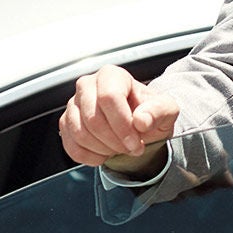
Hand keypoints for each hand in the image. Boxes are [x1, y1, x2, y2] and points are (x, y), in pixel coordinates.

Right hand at [60, 64, 179, 169]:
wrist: (139, 125)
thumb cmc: (150, 113)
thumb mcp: (166, 110)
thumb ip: (159, 111)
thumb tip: (141, 120)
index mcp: (112, 75)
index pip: (109, 98)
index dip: (122, 125)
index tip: (136, 142)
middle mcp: (87, 85)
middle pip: (93, 118)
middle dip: (114, 141)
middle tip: (131, 148)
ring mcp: (73, 104)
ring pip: (80, 133)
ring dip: (103, 149)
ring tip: (119, 149)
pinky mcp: (66, 123)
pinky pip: (71, 146)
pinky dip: (90, 157)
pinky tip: (105, 154)